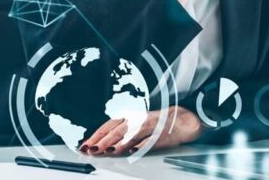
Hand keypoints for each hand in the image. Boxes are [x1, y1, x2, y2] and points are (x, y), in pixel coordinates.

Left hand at [79, 106, 202, 155]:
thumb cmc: (158, 124)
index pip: (110, 125)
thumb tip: (100, 144)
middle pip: (119, 129)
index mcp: (132, 117)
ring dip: (119, 143)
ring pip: (133, 134)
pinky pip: (151, 140)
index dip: (97, 135)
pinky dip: (142, 145)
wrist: (184, 119)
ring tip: (108, 151)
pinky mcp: (163, 136)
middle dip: (104, 140)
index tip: (85, 145)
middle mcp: (140, 120)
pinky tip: (133, 151)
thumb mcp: (137, 124)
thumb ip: (121, 132)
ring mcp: (152, 127)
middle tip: (91, 150)